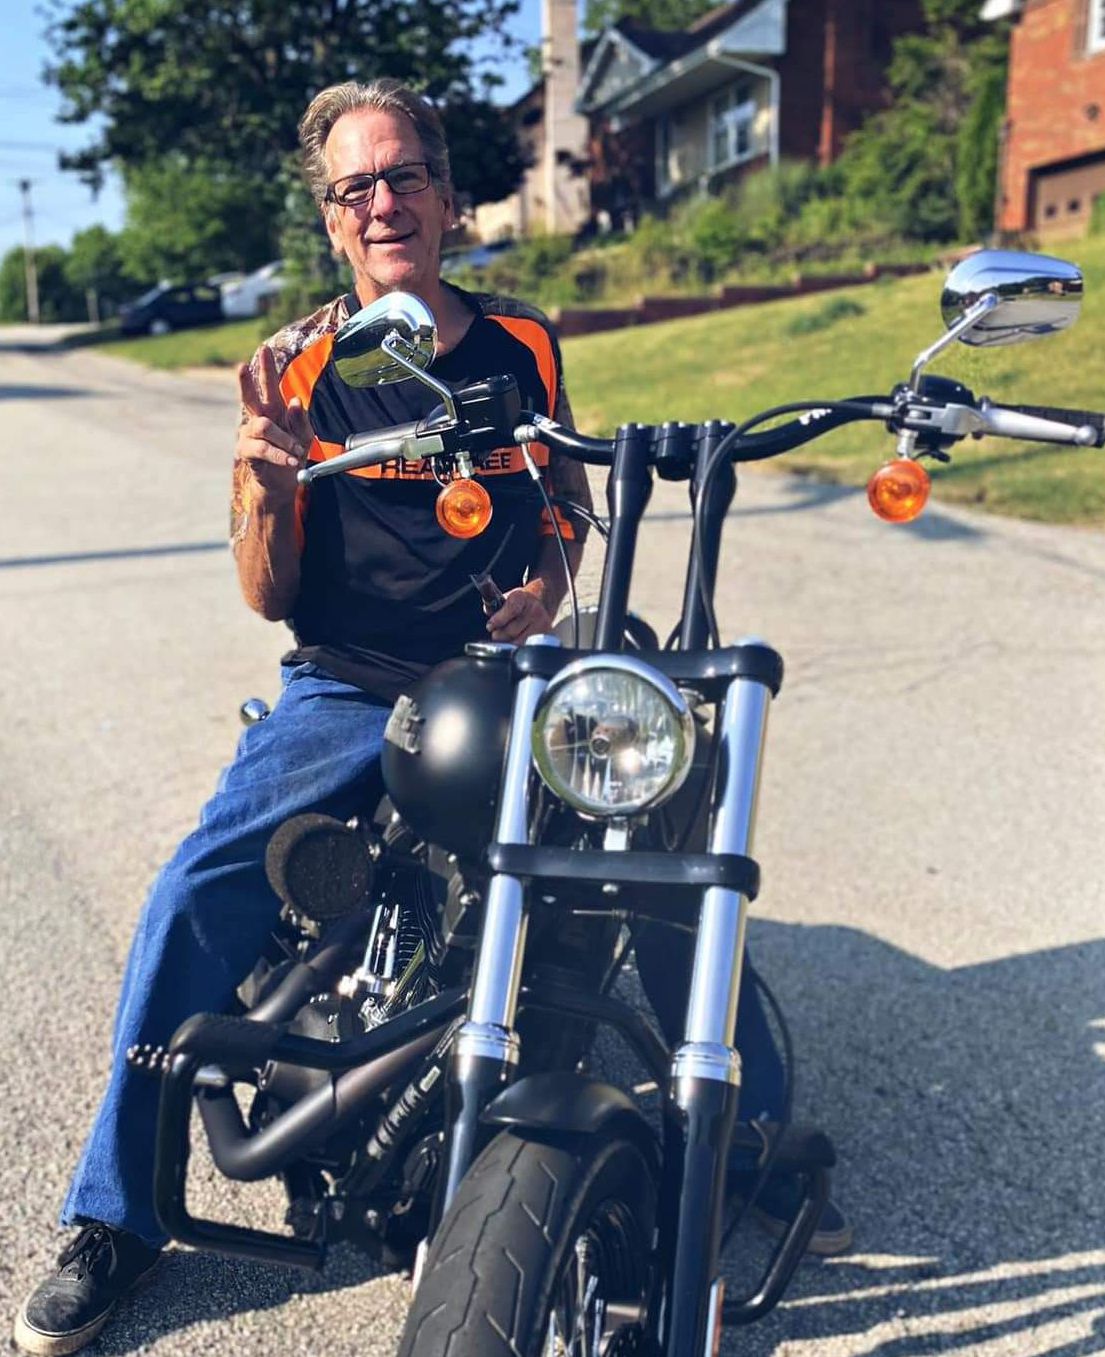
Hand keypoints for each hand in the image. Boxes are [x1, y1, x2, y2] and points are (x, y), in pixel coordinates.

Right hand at [235, 346, 314, 499]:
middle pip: (251, 397)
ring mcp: (250, 434)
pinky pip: (263, 449)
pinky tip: (292, 460)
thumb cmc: (293, 455)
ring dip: (284, 439)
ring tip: (296, 451)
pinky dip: (280, 455)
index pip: (269, 386)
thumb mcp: (305, 437)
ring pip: (264, 426)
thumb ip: (301, 420)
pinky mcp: (246, 451)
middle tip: (242, 366)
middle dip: (246, 381)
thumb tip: (294, 401)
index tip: (264, 349)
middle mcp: (259, 418)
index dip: (267, 368)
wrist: (284, 484)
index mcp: (274, 410)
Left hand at [487, 584, 553, 643]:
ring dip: (508, 642)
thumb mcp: (505, 599)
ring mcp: (542, 623)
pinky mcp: (545, 635)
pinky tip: (516, 640)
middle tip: (496, 633)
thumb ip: (494, 607)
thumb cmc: (518, 603)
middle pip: (511, 631)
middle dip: (499, 634)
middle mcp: (535, 609)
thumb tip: (490, 620)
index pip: (510, 610)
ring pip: (517, 642)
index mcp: (522, 597)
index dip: (497, 620)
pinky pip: (526, 647)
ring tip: (505, 637)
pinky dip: (517, 646)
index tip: (490, 626)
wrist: (540, 601)